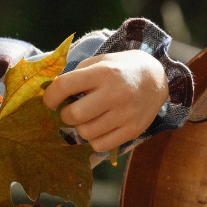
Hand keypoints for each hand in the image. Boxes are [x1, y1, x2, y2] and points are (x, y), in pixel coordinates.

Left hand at [43, 51, 167, 152]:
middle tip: (71, 110)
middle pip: (74, 115)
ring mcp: (125, 114)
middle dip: (65, 115)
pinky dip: (94, 139)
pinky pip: (100, 145)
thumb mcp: (99, 62)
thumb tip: (53, 94)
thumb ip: (76, 75)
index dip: (50, 97)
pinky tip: (98, 128)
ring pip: (85, 133)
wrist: (156, 77)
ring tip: (87, 118)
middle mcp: (115, 93)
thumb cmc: (120, 69)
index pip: (64, 86)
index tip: (51, 101)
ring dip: (80, 127)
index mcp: (103, 73)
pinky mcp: (133, 130)